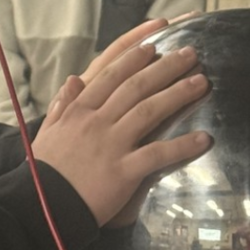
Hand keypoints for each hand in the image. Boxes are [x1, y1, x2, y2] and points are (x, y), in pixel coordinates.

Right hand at [32, 42, 211, 226]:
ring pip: (148, 112)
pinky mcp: (124, 171)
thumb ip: (62, 105)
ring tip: (201, 82)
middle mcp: (96, 121)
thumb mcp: (48, 130)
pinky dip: (182, 145)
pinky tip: (204, 138)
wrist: (45, 204)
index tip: (153, 46)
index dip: (133, 60)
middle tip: (189, 54)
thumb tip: (73, 79)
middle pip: (135, 88)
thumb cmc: (46, 168)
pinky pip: (157, 154)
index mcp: (78, 109)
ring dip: (177, 95)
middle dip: (165, 68)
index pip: (110, 76)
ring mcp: (111, 144)